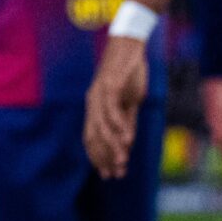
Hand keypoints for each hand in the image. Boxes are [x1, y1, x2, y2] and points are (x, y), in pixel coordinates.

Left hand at [84, 34, 149, 177]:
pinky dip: (119, 125)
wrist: (129, 47)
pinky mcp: (110, 84)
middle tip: (116, 173)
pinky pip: (112, 108)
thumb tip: (127, 143)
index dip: (98, 156)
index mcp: (95, 106)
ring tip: (123, 161)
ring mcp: (100, 93)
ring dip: (112, 145)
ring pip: (102, 125)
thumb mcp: (129, 102)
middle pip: (94, 135)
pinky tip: (128, 138)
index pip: (92, 137)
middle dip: (104, 156)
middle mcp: (93, 101)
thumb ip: (126, 121)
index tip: (108, 174)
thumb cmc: (128, 74)